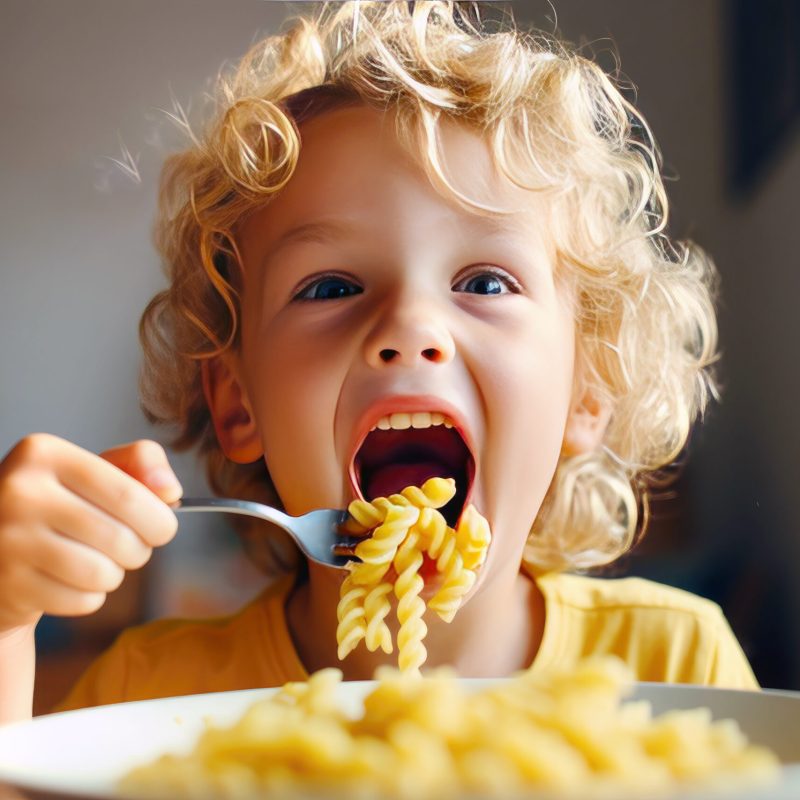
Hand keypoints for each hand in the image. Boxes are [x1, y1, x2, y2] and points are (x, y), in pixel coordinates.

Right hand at [0, 434, 181, 632]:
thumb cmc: (62, 503)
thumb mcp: (94, 469)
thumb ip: (141, 463)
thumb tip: (171, 490)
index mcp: (44, 453)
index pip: (130, 495)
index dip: (160, 520)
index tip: (162, 528)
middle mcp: (19, 491)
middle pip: (121, 538)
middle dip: (140, 551)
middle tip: (130, 548)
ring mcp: (8, 540)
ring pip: (103, 574)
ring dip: (114, 575)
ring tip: (99, 562)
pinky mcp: (8, 584)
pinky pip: (81, 600)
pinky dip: (89, 596)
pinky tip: (71, 580)